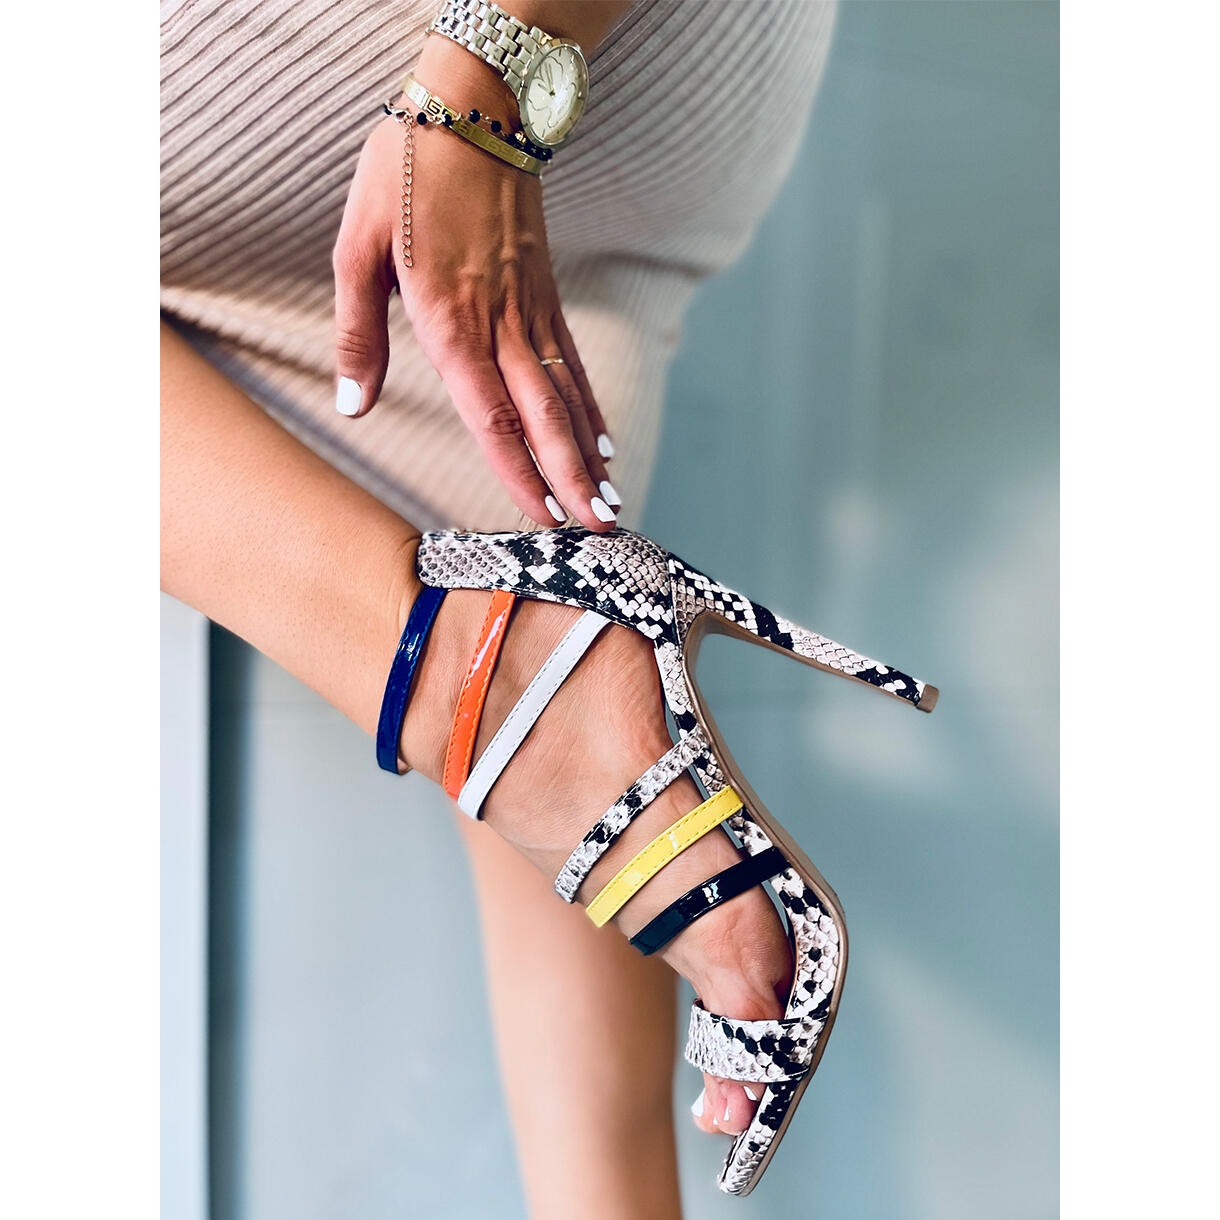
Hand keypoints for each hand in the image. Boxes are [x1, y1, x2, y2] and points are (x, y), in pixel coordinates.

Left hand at [331, 45, 619, 530]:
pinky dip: (590, 407)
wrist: (473, 109)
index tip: (543, 518)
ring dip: (589, 454)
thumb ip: (359, 334)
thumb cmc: (407, 175)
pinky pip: (573, 362)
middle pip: (544, 417)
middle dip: (572, 479)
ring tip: (610, 501)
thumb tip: (354, 406)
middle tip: (599, 528)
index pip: (492, 415)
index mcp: (450, 321)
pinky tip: (602, 440)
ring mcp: (531, 310)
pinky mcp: (545, 295)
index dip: (519, 473)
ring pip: (567, 396)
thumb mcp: (357, 248)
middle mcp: (501, 325)